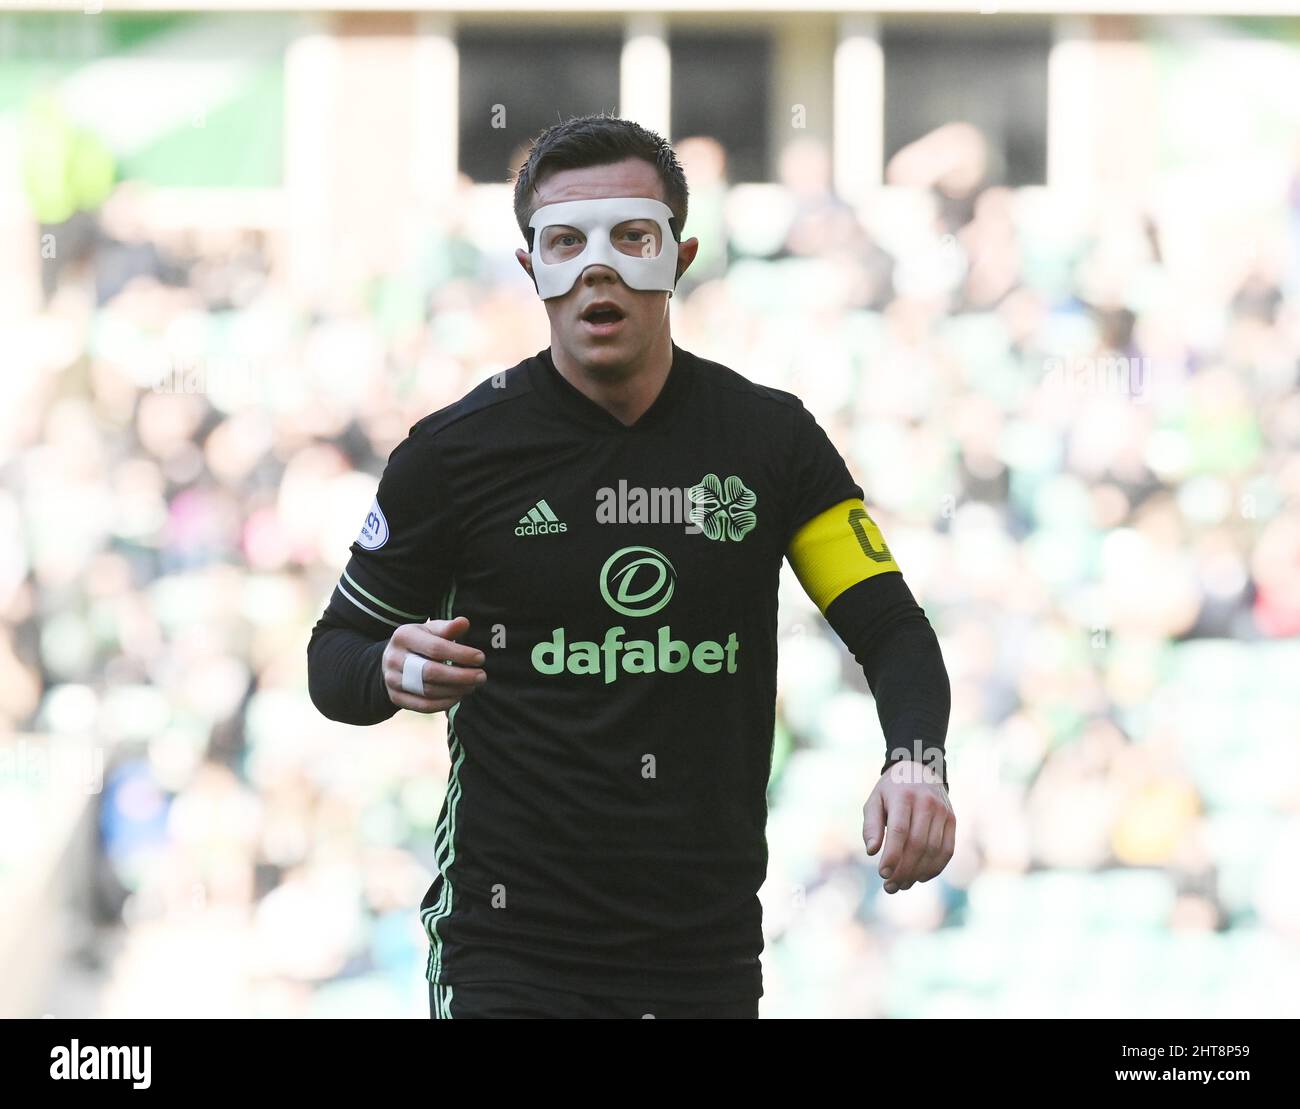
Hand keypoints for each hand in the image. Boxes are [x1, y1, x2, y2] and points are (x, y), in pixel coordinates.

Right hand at [382, 615, 485, 713]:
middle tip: (481, 676)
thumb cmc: (420, 641)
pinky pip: (423, 706)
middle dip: (461, 676)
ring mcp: (392, 680)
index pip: (436, 648)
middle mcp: (394, 658)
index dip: (461, 654)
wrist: (392, 659)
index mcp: (404, 636)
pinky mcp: (396, 697)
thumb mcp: (431, 630)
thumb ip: (448, 628)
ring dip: (455, 690)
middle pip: (430, 672)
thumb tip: (464, 622)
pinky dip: (444, 703)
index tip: (480, 658)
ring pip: (428, 691)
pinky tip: (459, 696)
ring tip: (472, 686)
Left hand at [862, 758, 954, 893]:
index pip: (899, 831)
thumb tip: (872, 851)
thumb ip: (871, 825)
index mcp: (903, 796)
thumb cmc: (891, 790)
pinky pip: (947, 850)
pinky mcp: (952, 820)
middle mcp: (926, 803)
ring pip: (934, 850)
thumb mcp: (875, 800)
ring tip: (903, 885)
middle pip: (918, 844)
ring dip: (918, 873)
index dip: (892, 855)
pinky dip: (935, 868)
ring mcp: (942, 811)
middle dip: (904, 870)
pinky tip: (921, 877)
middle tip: (890, 887)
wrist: (919, 768)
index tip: (883, 874)